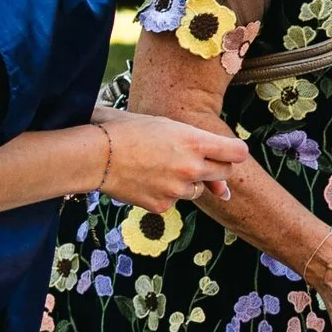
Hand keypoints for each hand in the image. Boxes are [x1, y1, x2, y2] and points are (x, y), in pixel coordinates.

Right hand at [96, 111, 247, 211]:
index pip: (238, 153)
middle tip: (193, 161)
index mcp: (195, 142)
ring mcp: (178, 190)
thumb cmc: (126, 131)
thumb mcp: (165, 126)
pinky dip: (165, 193)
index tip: (227, 152)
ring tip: (160, 167)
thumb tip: (219, 181)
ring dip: (188, 182)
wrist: (94, 155)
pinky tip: (146, 180)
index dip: (233, 152)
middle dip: (216, 169)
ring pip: (198, 190)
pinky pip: (174, 201)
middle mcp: (191, 168)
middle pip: (225, 174)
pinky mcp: (162, 205)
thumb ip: (197, 146)